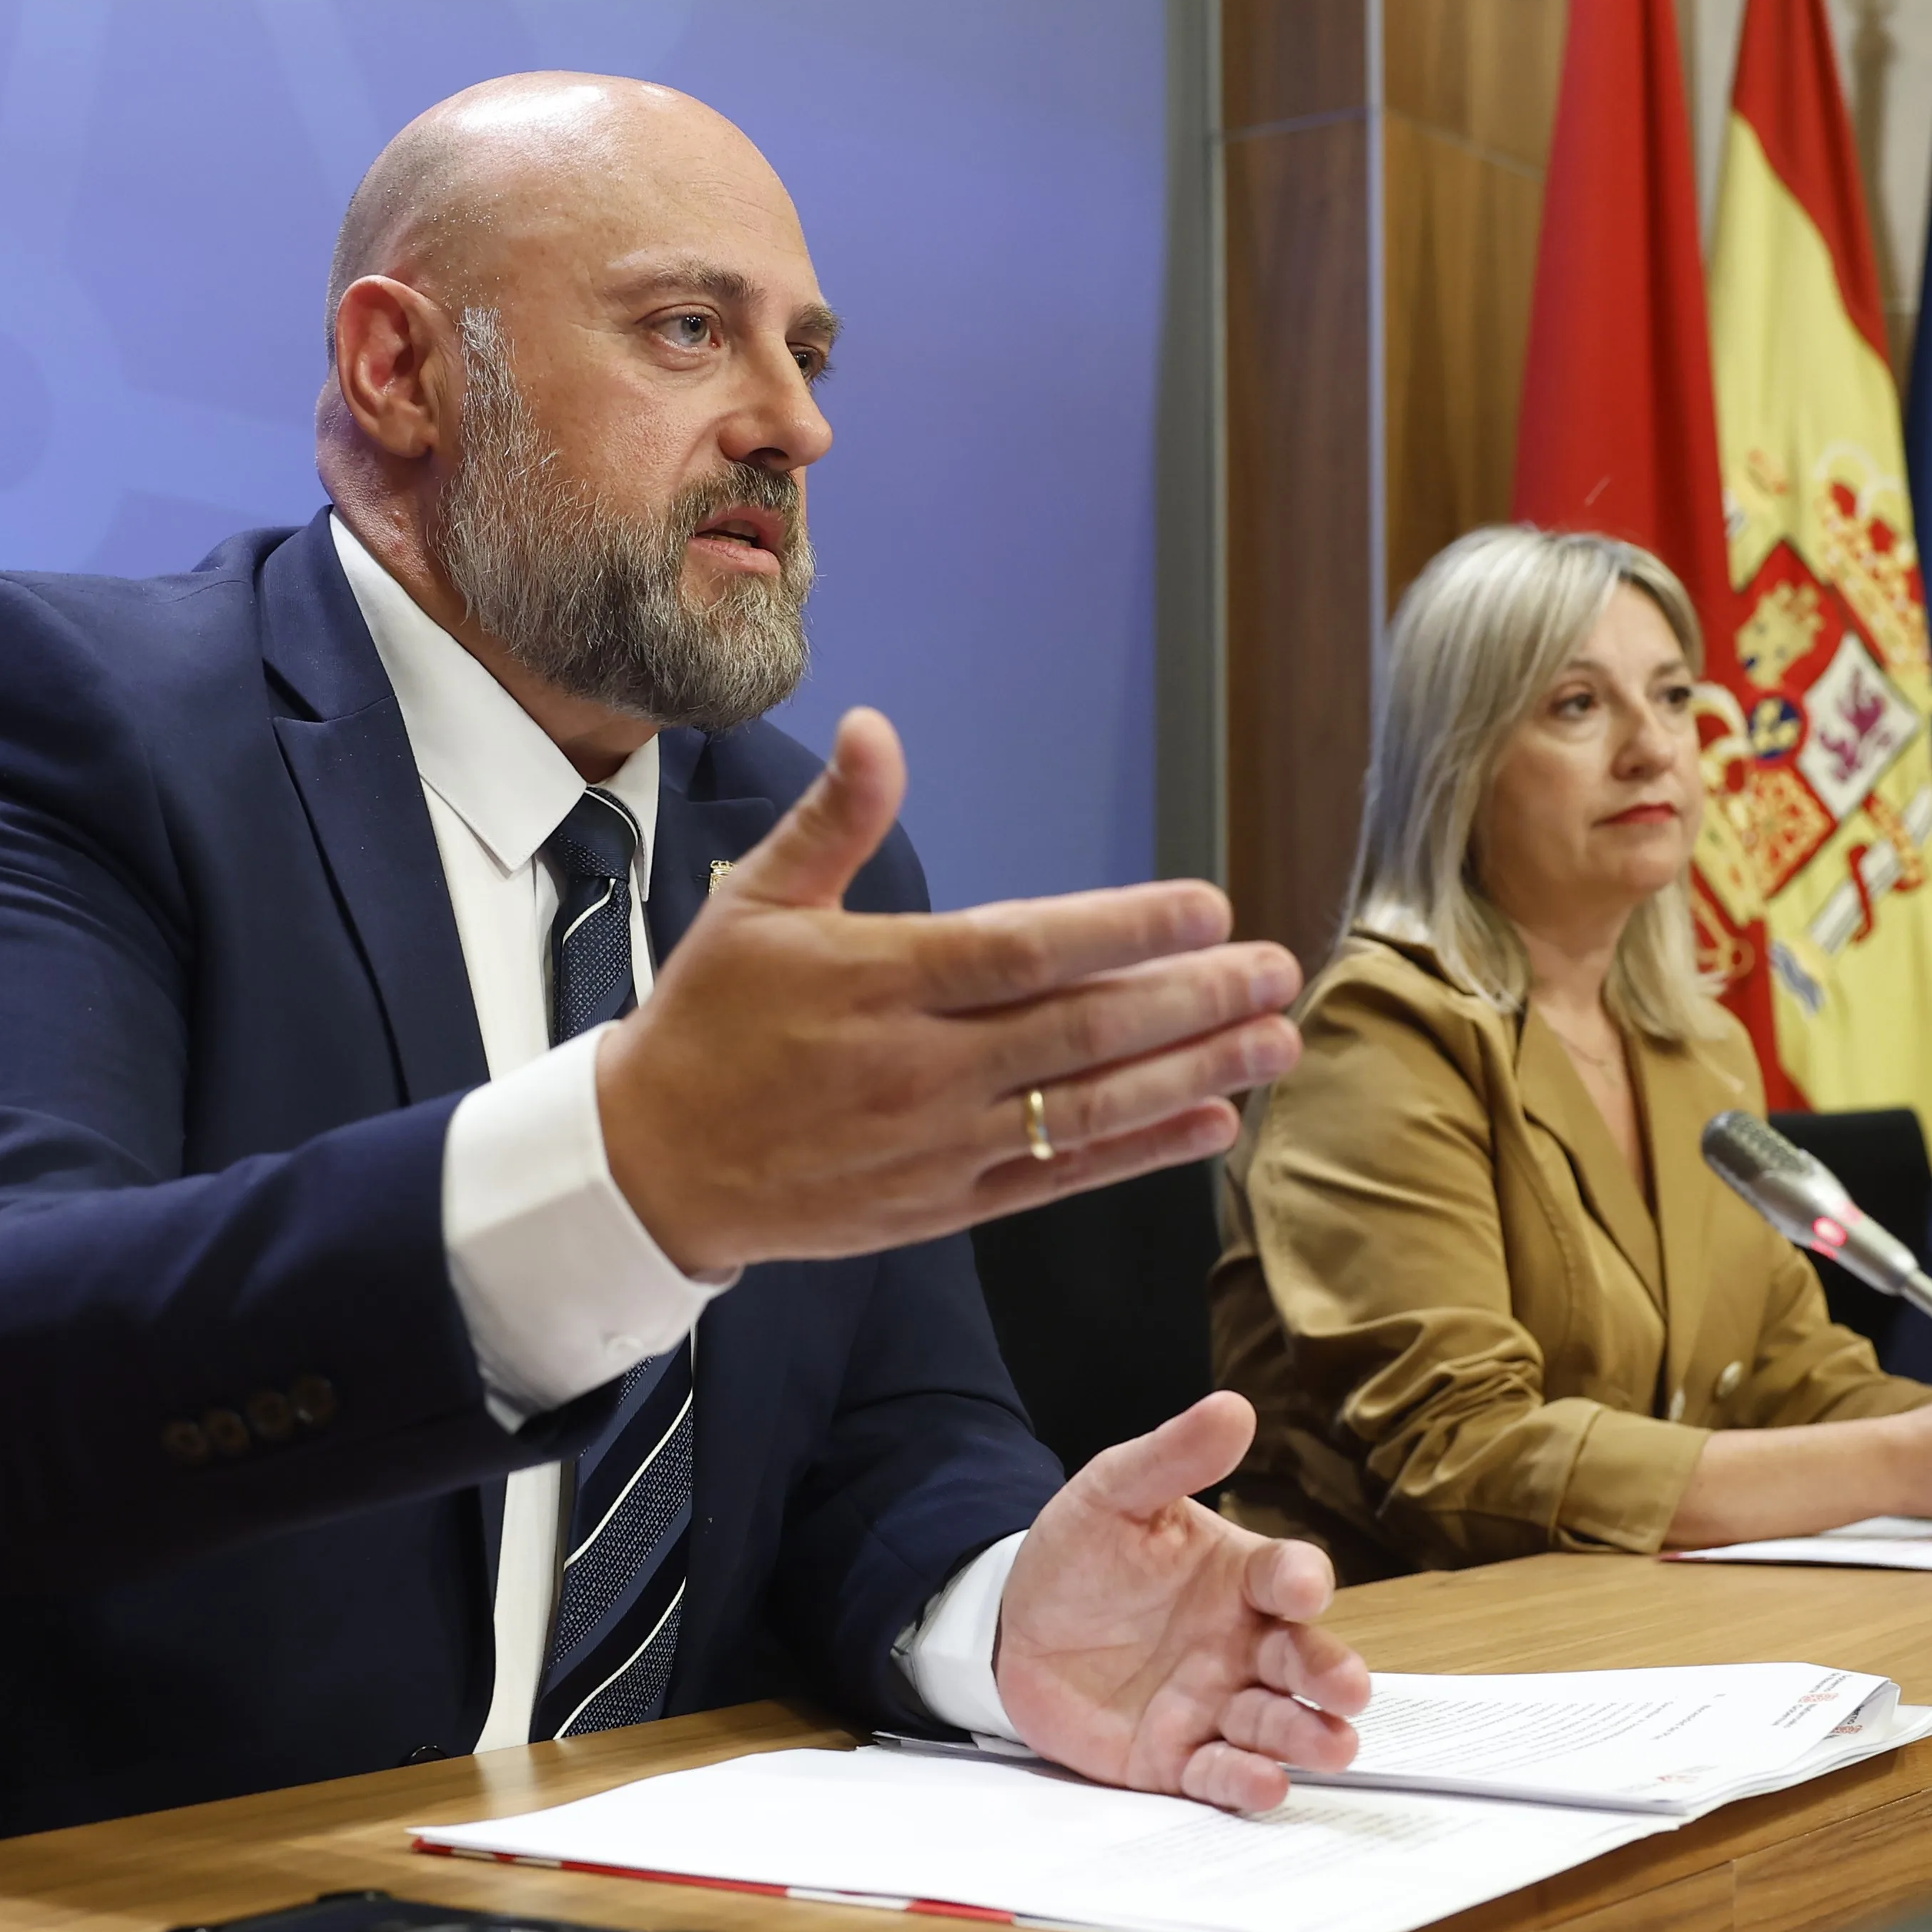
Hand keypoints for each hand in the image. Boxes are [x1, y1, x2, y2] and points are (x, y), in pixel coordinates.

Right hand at [598, 709, 1301, 1271]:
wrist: (652, 1165)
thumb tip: (877, 728)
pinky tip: (1210, 1124)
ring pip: (1087, 1111)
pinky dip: (1139, 1153)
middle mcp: (917, 1068)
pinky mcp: (944, 1204)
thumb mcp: (755, 901)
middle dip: (1191, 1003)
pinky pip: (1060, 1178)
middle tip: (1279, 971)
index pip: (1023, 953)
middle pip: (1079, 1035)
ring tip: (1277, 1043)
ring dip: (1193, 1076)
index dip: (1122, 934)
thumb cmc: (708, 1018)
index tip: (1208, 908)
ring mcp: (937, 1144)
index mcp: (877, 981)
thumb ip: (835, 820)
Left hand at [992, 1392, 1371, 1814]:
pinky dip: (1246, 1782)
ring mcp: (1213, 1705)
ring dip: (1306, 1736)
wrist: (1014, 1623)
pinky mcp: (1175, 1758)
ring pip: (1276, 1724)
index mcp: (1240, 1578)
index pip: (1286, 1577)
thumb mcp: (1116, 1493)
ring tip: (1332, 1747)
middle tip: (1348, 1690)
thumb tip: (1233, 1406)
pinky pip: (1219, 1775)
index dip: (1298, 1581)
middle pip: (1302, 1661)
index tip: (1298, 1586)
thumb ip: (1172, 1458)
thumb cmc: (1081, 1552)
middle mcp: (1243, 1645)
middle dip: (1330, 1675)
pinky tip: (1264, 1782)